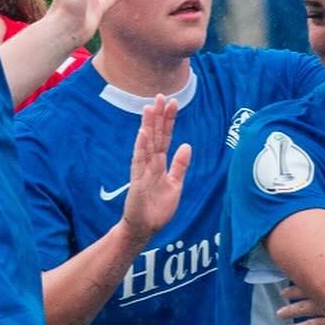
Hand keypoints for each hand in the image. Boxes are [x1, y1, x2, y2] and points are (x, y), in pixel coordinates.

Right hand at [121, 94, 191, 240]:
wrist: (145, 228)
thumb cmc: (158, 209)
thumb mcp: (175, 185)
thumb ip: (180, 166)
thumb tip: (187, 145)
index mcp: (160, 164)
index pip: (165, 137)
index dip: (169, 121)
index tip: (173, 103)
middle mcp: (150, 163)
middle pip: (155, 135)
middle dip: (159, 116)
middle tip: (162, 96)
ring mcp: (142, 170)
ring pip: (146, 143)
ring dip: (148, 125)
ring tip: (150, 107)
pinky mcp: (137, 180)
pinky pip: (139, 160)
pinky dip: (141, 146)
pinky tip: (143, 132)